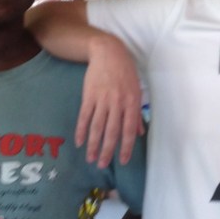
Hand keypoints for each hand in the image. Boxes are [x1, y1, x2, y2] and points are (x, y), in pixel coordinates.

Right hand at [76, 33, 144, 166]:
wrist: (108, 53)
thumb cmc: (125, 72)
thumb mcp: (136, 90)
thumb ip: (136, 113)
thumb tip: (139, 133)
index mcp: (131, 103)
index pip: (128, 130)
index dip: (126, 147)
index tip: (122, 161)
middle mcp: (117, 103)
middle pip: (111, 131)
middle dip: (107, 151)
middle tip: (102, 165)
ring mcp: (102, 99)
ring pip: (97, 126)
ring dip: (93, 144)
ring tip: (90, 158)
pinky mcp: (89, 95)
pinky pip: (85, 116)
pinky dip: (82, 130)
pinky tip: (80, 142)